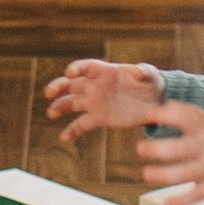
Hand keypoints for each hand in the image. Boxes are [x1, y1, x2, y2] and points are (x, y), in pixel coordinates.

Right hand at [44, 58, 168, 137]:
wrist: (154, 101)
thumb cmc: (150, 82)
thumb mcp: (150, 74)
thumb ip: (143, 71)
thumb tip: (138, 71)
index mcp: (105, 72)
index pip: (86, 67)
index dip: (77, 69)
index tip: (69, 73)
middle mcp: (95, 86)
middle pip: (72, 84)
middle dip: (59, 87)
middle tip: (49, 92)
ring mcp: (95, 102)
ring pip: (72, 103)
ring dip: (60, 107)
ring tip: (51, 113)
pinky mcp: (99, 118)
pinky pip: (82, 124)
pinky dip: (72, 130)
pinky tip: (64, 137)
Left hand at [135, 102, 203, 204]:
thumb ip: (187, 112)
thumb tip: (165, 105)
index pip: (186, 117)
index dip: (166, 115)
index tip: (148, 115)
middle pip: (182, 148)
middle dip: (159, 148)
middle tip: (140, 148)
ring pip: (185, 173)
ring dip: (164, 175)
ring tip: (146, 174)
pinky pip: (197, 195)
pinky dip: (182, 201)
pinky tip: (166, 203)